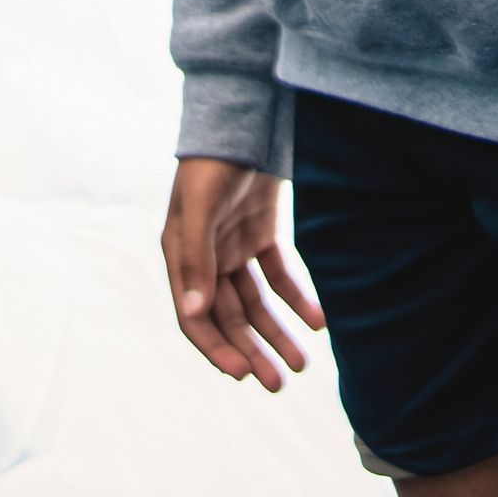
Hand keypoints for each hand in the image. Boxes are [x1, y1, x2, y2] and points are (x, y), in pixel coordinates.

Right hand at [160, 158, 323, 389]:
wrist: (244, 115)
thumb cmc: (214, 159)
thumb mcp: (201, 206)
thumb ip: (196, 258)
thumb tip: (193, 312)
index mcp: (180, 256)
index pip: (195, 317)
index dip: (217, 349)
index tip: (244, 375)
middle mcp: (204, 258)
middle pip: (230, 317)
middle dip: (253, 350)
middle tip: (281, 381)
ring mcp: (233, 246)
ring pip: (256, 301)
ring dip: (276, 331)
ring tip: (302, 362)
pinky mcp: (259, 232)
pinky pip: (278, 274)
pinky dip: (296, 297)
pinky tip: (317, 319)